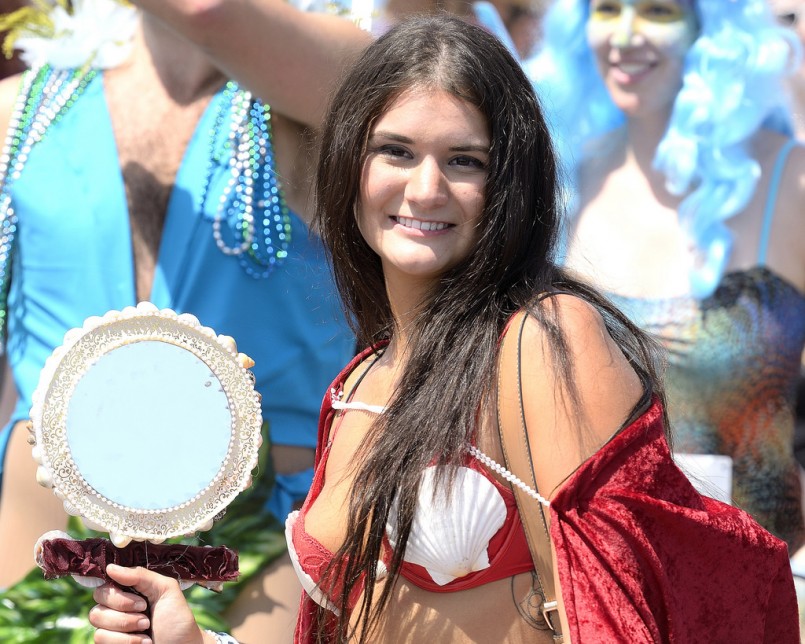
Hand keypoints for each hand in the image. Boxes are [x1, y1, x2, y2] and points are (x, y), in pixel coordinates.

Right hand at [90, 564, 204, 643]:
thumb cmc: (177, 619)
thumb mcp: (166, 590)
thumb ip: (141, 576)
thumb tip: (111, 567)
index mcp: (130, 591)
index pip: (106, 584)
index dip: (118, 592)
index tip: (141, 601)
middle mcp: (117, 607)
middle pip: (99, 600)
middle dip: (124, 608)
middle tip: (146, 614)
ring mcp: (111, 627)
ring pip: (97, 620)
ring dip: (126, 625)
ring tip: (146, 628)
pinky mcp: (109, 643)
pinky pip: (100, 638)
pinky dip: (126, 640)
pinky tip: (143, 642)